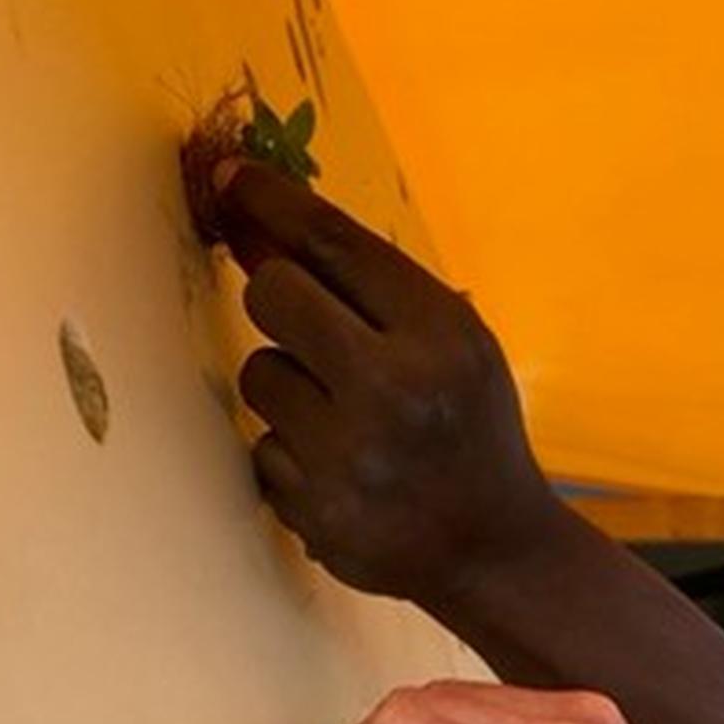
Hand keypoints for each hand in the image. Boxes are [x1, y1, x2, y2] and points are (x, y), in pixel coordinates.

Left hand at [213, 161, 579, 609]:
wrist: (493, 548)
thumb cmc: (467, 427)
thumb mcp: (453, 343)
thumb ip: (369, 289)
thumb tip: (260, 230)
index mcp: (440, 334)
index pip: (335, 243)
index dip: (273, 202)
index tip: (230, 176)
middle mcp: (392, 390)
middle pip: (273, 295)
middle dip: (278, 297)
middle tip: (306, 322)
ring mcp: (347, 456)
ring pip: (257, 374)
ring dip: (286, 386)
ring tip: (343, 418)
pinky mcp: (311, 509)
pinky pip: (260, 446)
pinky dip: (290, 452)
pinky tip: (342, 471)